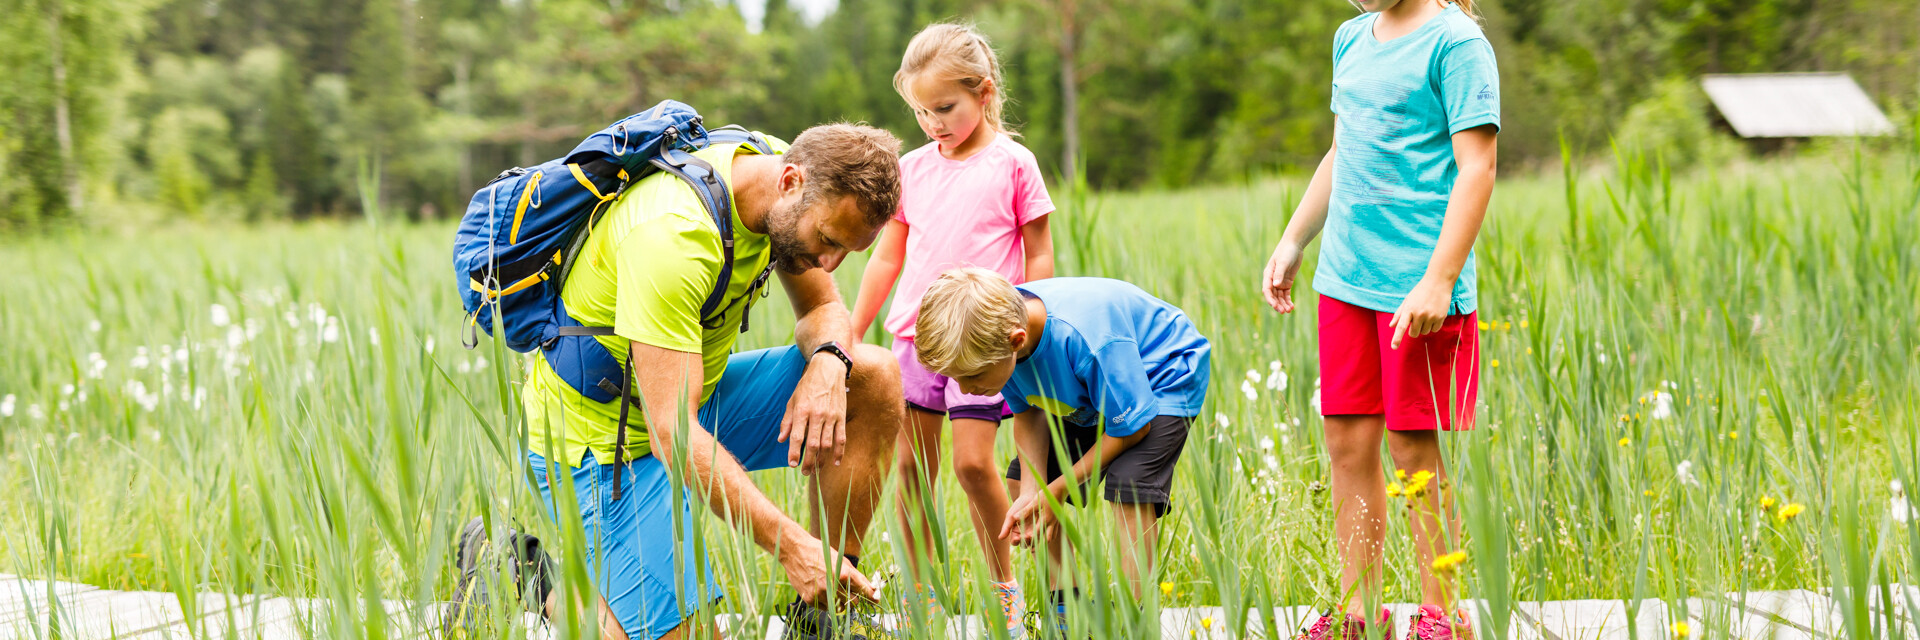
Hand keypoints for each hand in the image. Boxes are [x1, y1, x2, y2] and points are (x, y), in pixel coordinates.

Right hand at [779, 529, 878, 607]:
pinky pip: (825, 607)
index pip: (863, 590)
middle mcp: (833, 585)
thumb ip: (855, 575)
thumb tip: (870, 588)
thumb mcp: (840, 559)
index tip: (875, 600)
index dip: (871, 596)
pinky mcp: (810, 599)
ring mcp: (821, 593)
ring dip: (840, 601)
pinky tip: (823, 590)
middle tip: (851, 593)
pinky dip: (827, 602)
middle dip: (854, 598)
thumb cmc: (820, 552)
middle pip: (853, 602)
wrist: (794, 551)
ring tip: (834, 589)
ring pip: (839, 607)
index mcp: (843, 573)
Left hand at [780, 352, 848, 473]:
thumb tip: (781, 440)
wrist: (828, 369)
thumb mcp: (792, 400)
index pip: (797, 437)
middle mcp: (817, 415)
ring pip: (828, 444)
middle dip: (808, 461)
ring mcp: (831, 417)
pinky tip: (835, 462)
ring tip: (816, 469)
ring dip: (822, 460)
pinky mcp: (841, 416)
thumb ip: (787, 421)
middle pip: (814, 445)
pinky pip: (841, 438)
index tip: (792, 464)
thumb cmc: (807, 386)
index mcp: (802, 411)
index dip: (794, 452)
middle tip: (804, 472)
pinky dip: (839, 452)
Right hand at [998, 489, 1055, 546]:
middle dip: (1025, 541)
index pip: (1015, 542)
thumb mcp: (1011, 516)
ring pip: (1034, 543)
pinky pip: (1042, 537)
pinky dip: (1041, 537)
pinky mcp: (1042, 530)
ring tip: (1034, 535)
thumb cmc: (1019, 506)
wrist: (1031, 496)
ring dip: (1034, 541)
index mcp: (1016, 533)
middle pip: (1025, 544)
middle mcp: (1024, 535)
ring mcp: (1034, 533)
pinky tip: (1041, 533)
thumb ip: (1006, 527)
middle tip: (1027, 536)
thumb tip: (1000, 538)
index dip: (1015, 541)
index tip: (1017, 537)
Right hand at [1263, 240, 1304, 312]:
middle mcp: (1273, 280)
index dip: (1270, 299)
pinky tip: (1292, 306)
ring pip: (1280, 296)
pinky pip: (1286, 294)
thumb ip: (1279, 274)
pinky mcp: (1287, 282)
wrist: (1294, 245)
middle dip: (1277, 304)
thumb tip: (1276, 285)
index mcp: (1268, 275)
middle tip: (1283, 311)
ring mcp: (1280, 281)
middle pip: (1273, 295)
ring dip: (1283, 304)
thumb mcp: (1283, 262)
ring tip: (1289, 310)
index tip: (1275, 306)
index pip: (1267, 290)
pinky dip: (1288, 300)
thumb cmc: (1287, 252)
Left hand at [1389, 276, 1452, 349]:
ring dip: (1423, 327)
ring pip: (1424, 332)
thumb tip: (1391, 326)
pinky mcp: (1440, 317)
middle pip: (1414, 333)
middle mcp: (1419, 314)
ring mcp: (1431, 316)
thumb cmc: (1420, 291)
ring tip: (1426, 314)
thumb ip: (1399, 314)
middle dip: (1413, 330)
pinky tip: (1433, 315)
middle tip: (1416, 319)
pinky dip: (1433, 326)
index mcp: (1409, 309)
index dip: (1397, 338)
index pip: (1401, 327)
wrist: (1438, 283)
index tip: (1394, 347)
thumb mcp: (1407, 300)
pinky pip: (1434, 330)